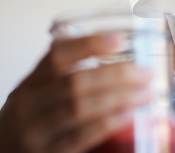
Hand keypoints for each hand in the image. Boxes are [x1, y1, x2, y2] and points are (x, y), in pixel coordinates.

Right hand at [0, 34, 152, 152]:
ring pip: (81, 107)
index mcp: (31, 82)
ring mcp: (37, 131)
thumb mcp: (37, 93)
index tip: (119, 39)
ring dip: (119, 97)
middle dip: (117, 74)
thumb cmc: (29, 121)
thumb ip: (66, 75)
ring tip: (146, 91)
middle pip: (76, 81)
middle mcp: (30, 104)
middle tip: (145, 71)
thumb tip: (118, 56)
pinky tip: (128, 113)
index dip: (89, 44)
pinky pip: (81, 136)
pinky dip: (108, 122)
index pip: (57, 55)